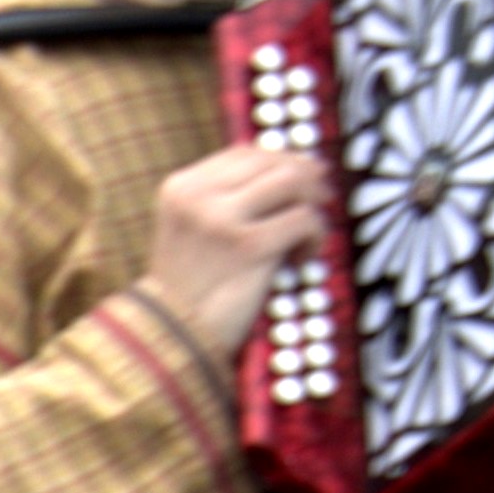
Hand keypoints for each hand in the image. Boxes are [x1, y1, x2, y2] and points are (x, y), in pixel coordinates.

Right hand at [144, 141, 328, 364]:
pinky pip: (303, 219)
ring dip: (313, 204)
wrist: (172, 339)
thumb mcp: (193, 229)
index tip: (302, 176)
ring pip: (292, 181)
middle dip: (306, 178)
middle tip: (321, 199)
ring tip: (308, 231)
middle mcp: (197, 196)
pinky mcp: (248, 246)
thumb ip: (226, 198)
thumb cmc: (190, 289)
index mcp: (180, 187)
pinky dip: (314, 237)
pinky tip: (301, 258)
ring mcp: (221, 219)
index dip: (280, 160)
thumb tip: (293, 169)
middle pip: (272, 162)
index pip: (243, 153)